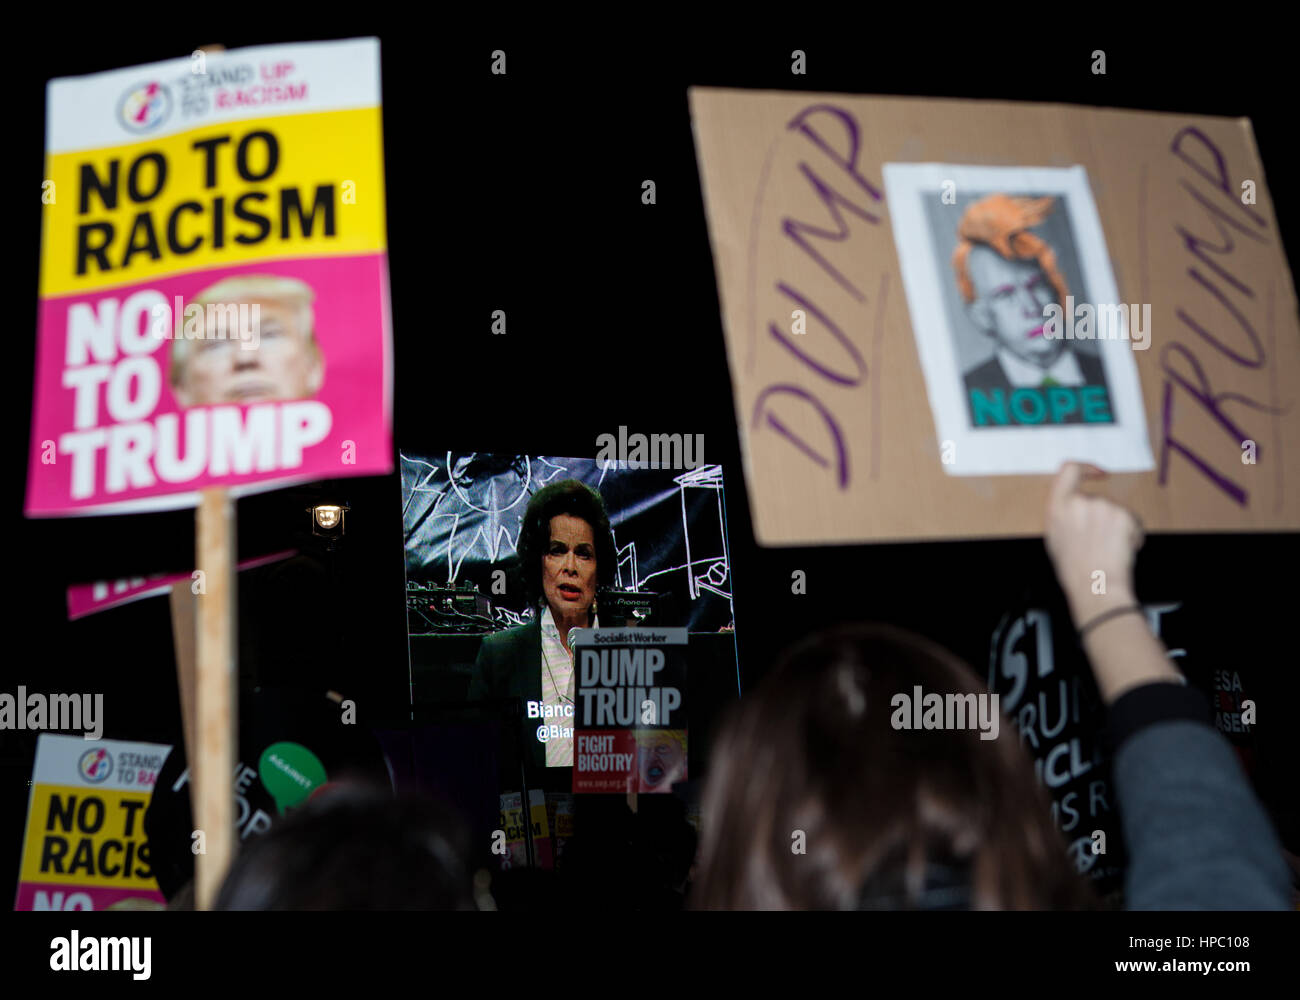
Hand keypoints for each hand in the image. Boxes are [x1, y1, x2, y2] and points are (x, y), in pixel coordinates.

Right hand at [1045, 462, 1143, 626]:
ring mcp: (1104, 508)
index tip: (1096, 472)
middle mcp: (1080, 502)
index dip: (1085, 467)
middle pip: (1096, 499)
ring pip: (1115, 511)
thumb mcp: (1055, 538)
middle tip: (1098, 541)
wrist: (1095, 585)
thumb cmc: (1074, 570)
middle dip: (1101, 517)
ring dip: (1116, 527)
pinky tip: (1120, 550)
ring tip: (1108, 550)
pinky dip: (1130, 535)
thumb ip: (1063, 515)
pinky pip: (1131, 521)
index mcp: (1058, 507)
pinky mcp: (1124, 516)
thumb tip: (1073, 507)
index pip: (1069, 469)